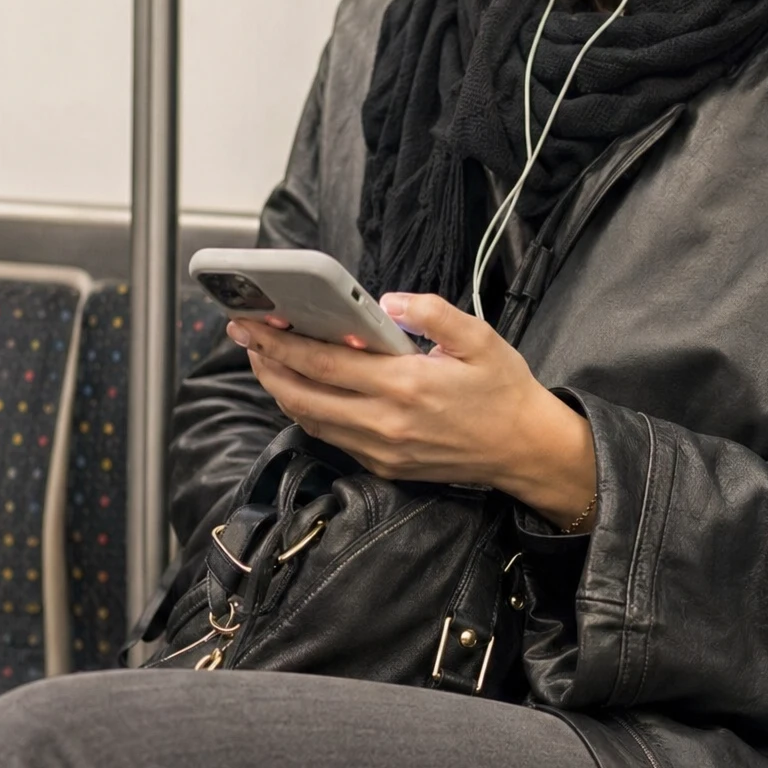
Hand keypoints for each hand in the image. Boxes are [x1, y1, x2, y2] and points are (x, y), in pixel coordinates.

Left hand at [226, 293, 597, 530]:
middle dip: (266, 365)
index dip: (280, 342)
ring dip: (281, 390)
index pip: (324, 362)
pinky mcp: (384, 467)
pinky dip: (308, 412)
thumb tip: (387, 300)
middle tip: (243, 338)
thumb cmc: (503, 389)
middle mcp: (386, 422)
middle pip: (303, 395)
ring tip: (265, 361)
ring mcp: (382, 450)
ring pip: (311, 420)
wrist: (524, 449)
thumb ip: (432, 313)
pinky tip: (302, 391)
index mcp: (406, 385)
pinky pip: (332, 438)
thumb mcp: (479, 338)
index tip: (252, 323)